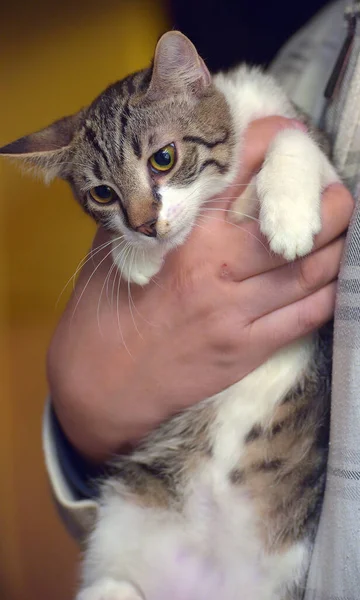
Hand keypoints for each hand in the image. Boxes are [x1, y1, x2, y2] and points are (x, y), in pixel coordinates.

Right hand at [47, 117, 353, 461]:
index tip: (287, 134)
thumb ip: (146, 212)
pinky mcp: (248, 350)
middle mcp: (216, 271)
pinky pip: (306, 316)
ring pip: (310, 270)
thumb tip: (167, 178)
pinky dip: (331, 291)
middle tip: (332, 187)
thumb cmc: (100, 317)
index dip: (271, 145)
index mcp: (182, 237)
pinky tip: (337, 276)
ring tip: (342, 226)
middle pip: (291, 224)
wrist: (101, 389)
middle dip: (325, 198)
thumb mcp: (111, 252)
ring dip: (338, 242)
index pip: (239, 175)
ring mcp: (236, 314)